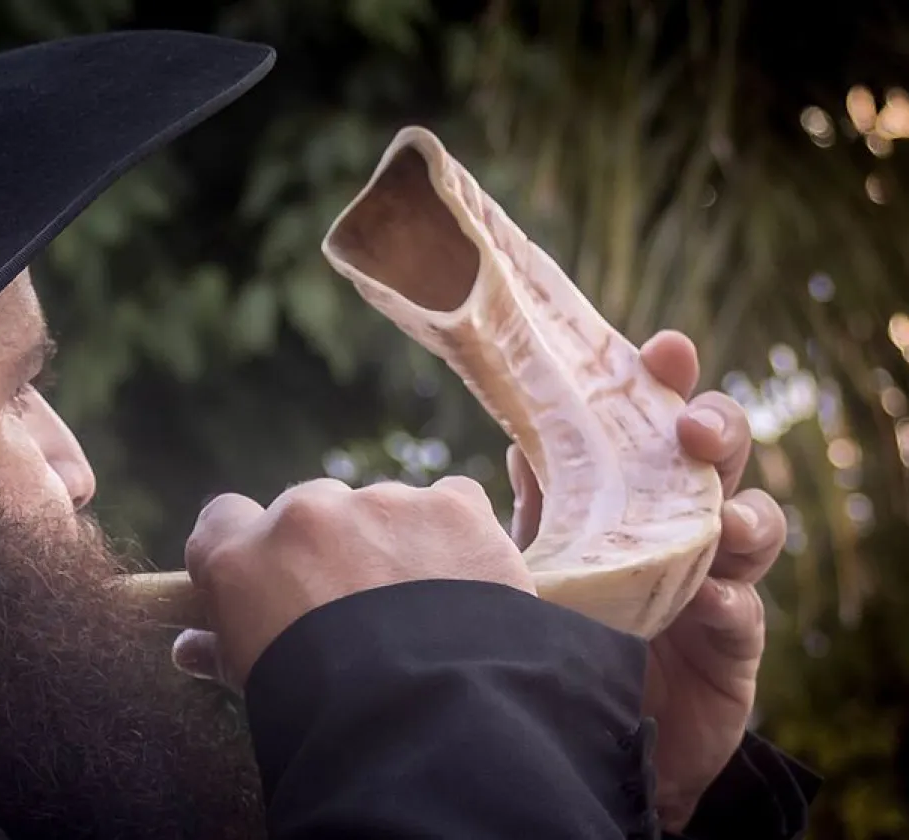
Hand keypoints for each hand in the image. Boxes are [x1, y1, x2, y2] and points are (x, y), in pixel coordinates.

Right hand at [175, 476, 532, 689]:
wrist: (422, 725)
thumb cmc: (319, 716)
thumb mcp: (255, 685)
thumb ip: (219, 652)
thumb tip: (187, 650)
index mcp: (240, 556)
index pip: (224, 520)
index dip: (250, 546)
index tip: (271, 578)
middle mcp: (303, 515)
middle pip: (312, 511)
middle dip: (331, 548)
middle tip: (361, 610)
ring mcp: (380, 505)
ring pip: (383, 509)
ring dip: (395, 545)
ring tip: (424, 615)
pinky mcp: (450, 509)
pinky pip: (452, 505)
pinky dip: (456, 539)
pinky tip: (467, 589)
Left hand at [507, 330, 786, 831]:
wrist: (583, 733)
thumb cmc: (564, 629)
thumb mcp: (541, 558)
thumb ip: (543, 503)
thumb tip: (522, 436)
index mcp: (637, 490)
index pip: (659, 422)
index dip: (669, 383)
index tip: (664, 351)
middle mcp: (683, 524)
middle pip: (720, 460)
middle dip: (717, 430)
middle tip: (693, 429)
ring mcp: (716, 581)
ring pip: (754, 526)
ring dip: (740, 513)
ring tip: (717, 517)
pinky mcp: (731, 649)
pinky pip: (744, 616)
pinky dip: (730, 602)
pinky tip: (710, 599)